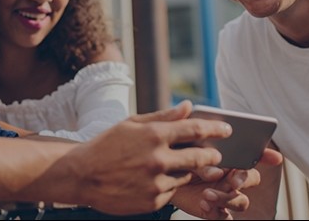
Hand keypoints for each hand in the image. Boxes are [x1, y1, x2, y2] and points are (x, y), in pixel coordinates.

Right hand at [50, 100, 231, 214]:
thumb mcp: (131, 124)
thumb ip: (163, 117)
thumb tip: (188, 106)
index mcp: (153, 135)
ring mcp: (156, 182)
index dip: (216, 129)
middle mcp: (158, 159)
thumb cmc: (106, 145)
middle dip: (212, 155)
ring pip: (186, 176)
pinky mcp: (153, 201)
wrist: (81, 174)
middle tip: (214, 154)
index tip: (227, 129)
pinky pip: (171, 191)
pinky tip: (152, 179)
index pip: (195, 130)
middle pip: (201, 157)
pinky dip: (168, 185)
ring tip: (172, 166)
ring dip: (186, 170)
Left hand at [172, 148, 282, 218]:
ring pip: (241, 201)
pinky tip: (203, 203)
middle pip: (251, 178)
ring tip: (207, 193)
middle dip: (244, 179)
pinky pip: (225, 216)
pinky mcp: (215, 211)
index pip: (254, 155)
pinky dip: (217, 212)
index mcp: (230, 157)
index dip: (266, 156)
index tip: (274, 158)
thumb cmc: (177, 156)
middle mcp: (232, 177)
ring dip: (228, 198)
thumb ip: (198, 150)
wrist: (162, 175)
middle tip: (232, 180)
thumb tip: (213, 163)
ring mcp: (226, 195)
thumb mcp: (185, 147)